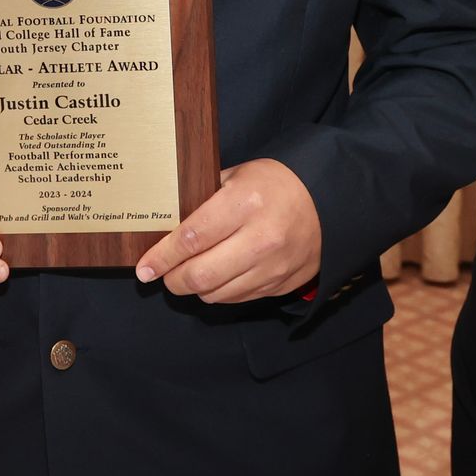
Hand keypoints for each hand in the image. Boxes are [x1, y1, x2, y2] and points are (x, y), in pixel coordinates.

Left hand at [134, 158, 320, 303]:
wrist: (330, 201)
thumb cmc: (277, 183)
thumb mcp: (239, 176)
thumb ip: (204, 198)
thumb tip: (168, 224)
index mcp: (245, 204)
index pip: (192, 238)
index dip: (163, 256)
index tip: (145, 268)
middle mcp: (260, 239)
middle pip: (201, 275)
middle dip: (173, 279)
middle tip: (163, 274)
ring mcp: (273, 267)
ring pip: (217, 293)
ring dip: (195, 288)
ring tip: (188, 274)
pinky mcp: (281, 284)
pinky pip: (238, 299)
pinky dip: (220, 292)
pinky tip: (216, 278)